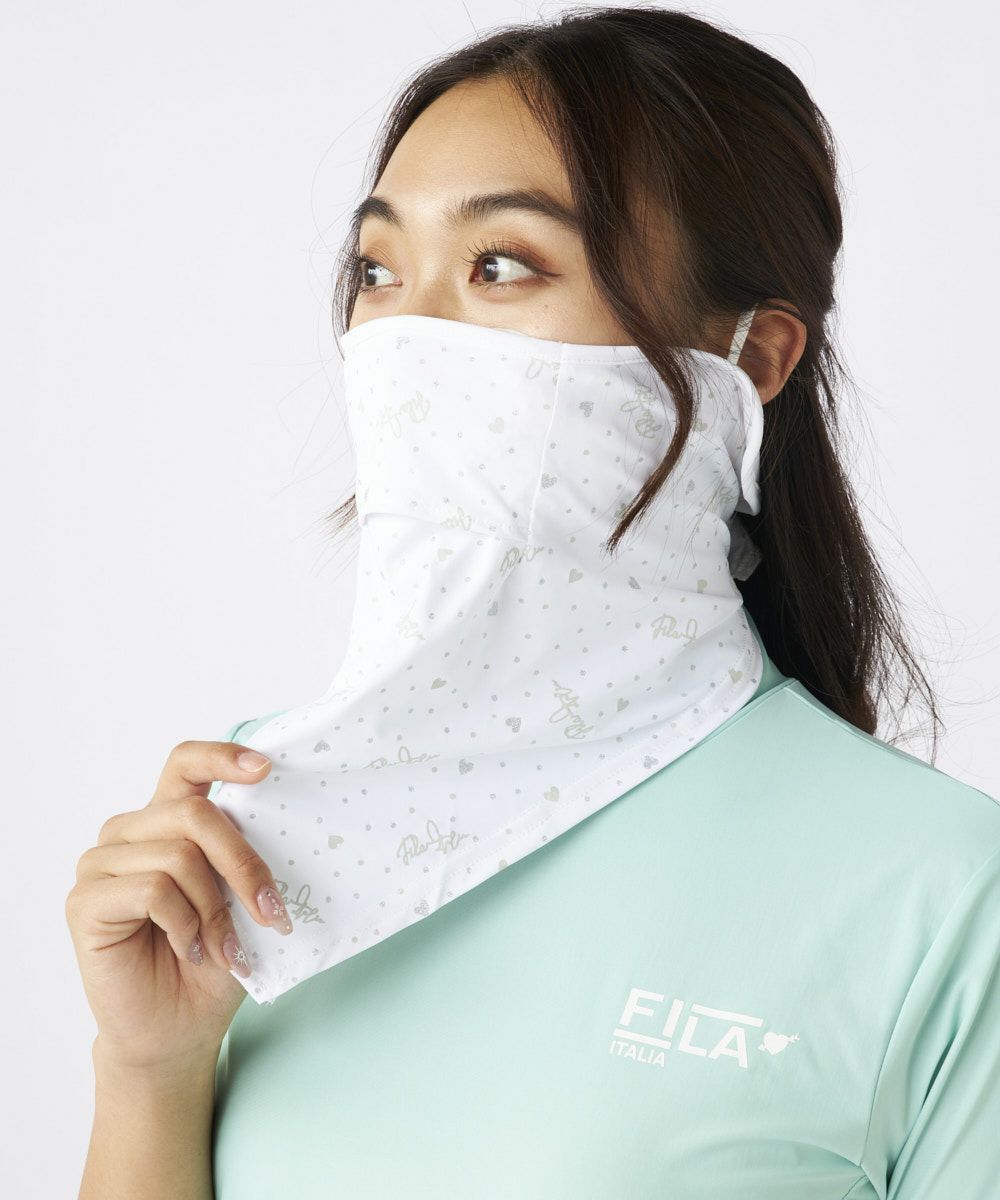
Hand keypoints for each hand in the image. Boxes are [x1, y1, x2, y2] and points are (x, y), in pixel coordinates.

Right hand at [65, 737, 292, 1072]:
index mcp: (168, 820)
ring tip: (224, 945)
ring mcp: (102, 864)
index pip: (186, 763)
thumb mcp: (242, 898)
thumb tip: (283, 820)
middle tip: (272, 910)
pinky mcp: (85, 901)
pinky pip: (153, 890)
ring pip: (179, 855)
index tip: (265, 768)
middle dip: (243, 863)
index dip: (222, 757)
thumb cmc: (215, 960)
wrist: (181, 1027)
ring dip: (215, 907)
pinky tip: (189, 949)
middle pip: (196, 813)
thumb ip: (245, 855)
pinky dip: (185, 924)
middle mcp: (130, 832)